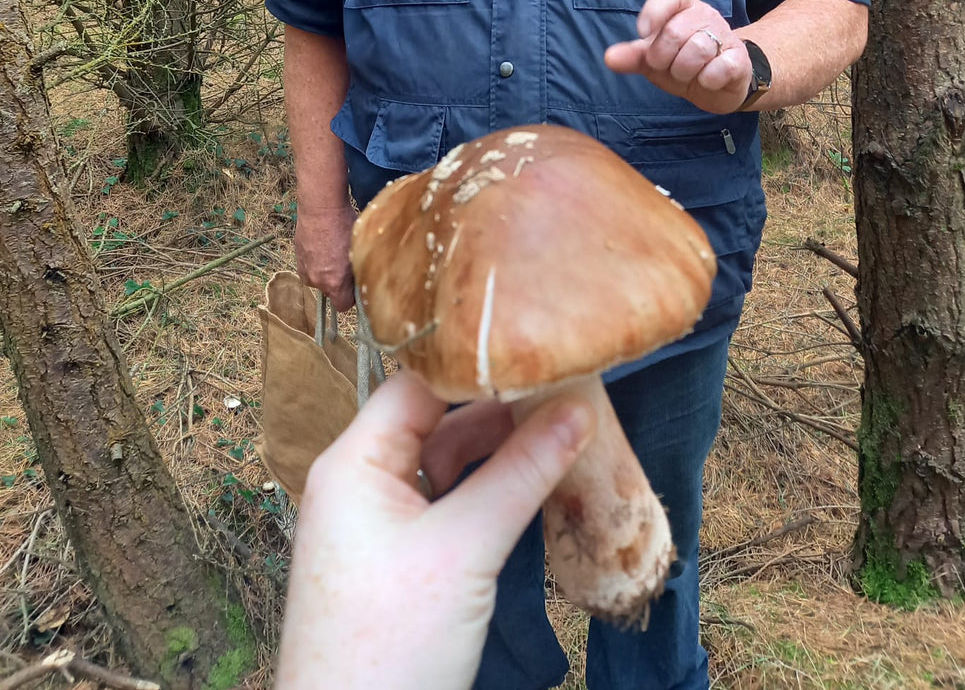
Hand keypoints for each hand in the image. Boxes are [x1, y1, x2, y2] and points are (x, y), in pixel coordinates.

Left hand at [274, 370, 595, 689]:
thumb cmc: (390, 645)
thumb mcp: (466, 549)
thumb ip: (522, 472)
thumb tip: (580, 407)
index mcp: (353, 461)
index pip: (418, 382)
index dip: (476, 364)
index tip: (539, 350)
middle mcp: (359, 482)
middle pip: (434, 419)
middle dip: (498, 406)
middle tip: (568, 385)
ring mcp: (378, 524)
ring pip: (444, 464)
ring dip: (498, 451)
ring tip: (565, 427)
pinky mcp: (398, 562)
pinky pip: (446, 504)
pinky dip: (487, 491)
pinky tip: (534, 482)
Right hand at [294, 202, 356, 310]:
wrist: (321, 208)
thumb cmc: (345, 226)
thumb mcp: (361, 250)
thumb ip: (361, 272)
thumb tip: (366, 280)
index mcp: (335, 283)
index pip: (343, 306)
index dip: (351, 297)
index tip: (356, 285)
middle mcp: (317, 280)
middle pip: (330, 292)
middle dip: (338, 282)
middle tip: (346, 264)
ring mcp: (304, 269)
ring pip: (318, 279)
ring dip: (325, 271)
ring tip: (333, 251)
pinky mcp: (297, 257)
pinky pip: (309, 267)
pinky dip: (316, 261)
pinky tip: (323, 245)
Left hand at [604, 0, 752, 113]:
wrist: (719, 84)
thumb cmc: (682, 63)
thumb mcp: (655, 60)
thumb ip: (633, 56)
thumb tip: (609, 58)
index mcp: (683, 8)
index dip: (654, 11)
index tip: (643, 33)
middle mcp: (705, 16)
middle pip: (675, 31)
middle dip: (663, 57)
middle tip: (665, 66)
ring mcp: (725, 36)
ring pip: (699, 49)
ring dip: (684, 71)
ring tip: (685, 74)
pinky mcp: (739, 59)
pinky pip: (721, 67)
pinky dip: (707, 79)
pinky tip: (707, 80)